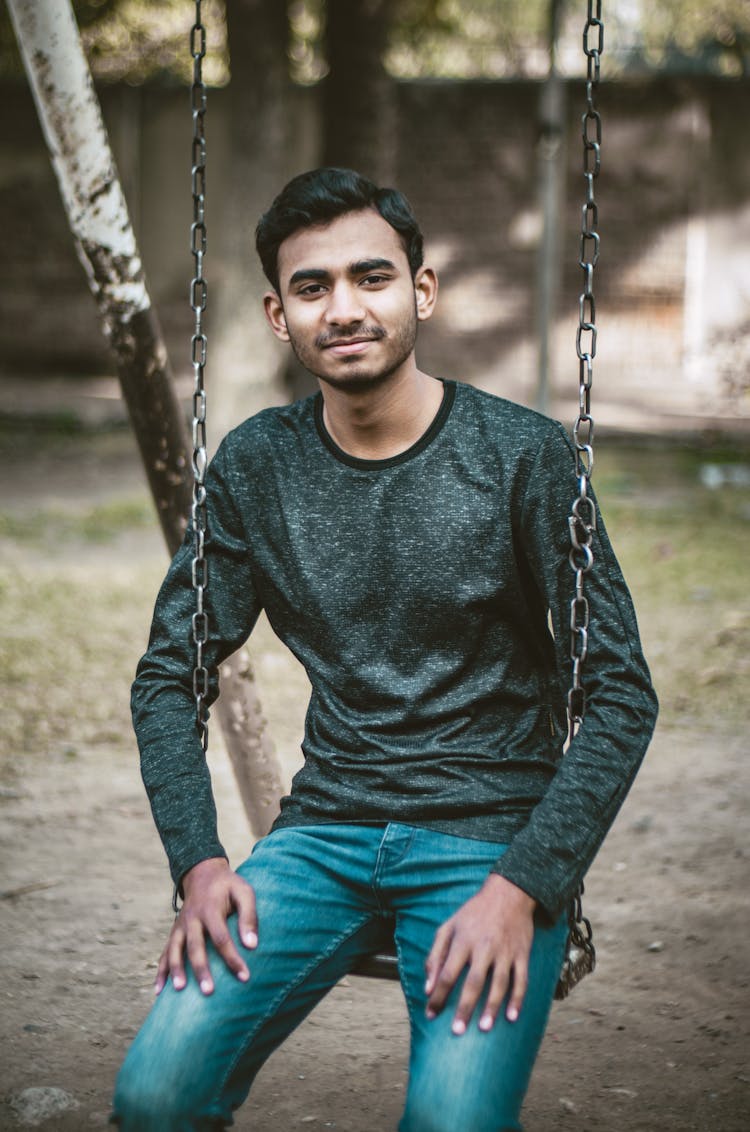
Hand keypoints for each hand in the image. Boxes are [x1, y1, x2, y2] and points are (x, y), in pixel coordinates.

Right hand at [154, 857, 257, 996]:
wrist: (203, 873)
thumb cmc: (228, 886)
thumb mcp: (244, 892)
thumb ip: (249, 916)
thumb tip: (252, 946)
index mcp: (210, 909)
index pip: (221, 938)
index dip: (232, 958)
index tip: (244, 977)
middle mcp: (191, 919)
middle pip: (195, 947)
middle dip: (201, 969)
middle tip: (208, 992)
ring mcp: (180, 926)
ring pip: (174, 950)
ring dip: (176, 970)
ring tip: (180, 990)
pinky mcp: (174, 932)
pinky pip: (164, 952)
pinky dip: (161, 971)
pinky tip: (159, 990)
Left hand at [424, 873, 535, 1033]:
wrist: (508, 893)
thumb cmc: (474, 913)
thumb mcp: (449, 926)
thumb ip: (435, 955)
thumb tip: (427, 987)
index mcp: (463, 940)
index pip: (447, 973)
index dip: (438, 996)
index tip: (431, 1015)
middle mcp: (484, 947)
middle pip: (473, 982)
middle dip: (464, 1008)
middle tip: (457, 1031)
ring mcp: (505, 951)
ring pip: (499, 984)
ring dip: (492, 1007)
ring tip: (484, 1028)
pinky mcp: (522, 954)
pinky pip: (521, 980)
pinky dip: (518, 999)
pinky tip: (512, 1016)